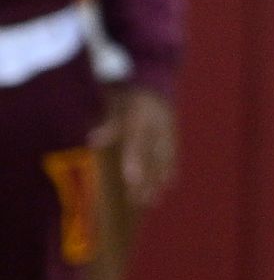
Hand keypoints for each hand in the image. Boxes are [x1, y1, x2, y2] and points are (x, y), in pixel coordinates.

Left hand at [100, 87, 172, 210]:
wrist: (156, 79)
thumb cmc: (128, 92)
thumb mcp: (115, 103)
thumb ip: (108, 124)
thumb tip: (93, 140)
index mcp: (142, 115)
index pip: (139, 142)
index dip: (136, 161)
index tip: (132, 181)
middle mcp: (158, 125)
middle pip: (154, 156)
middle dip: (148, 179)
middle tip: (140, 200)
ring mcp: (169, 130)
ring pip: (165, 159)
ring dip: (159, 180)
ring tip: (153, 200)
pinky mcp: (173, 134)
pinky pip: (172, 155)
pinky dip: (169, 170)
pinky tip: (166, 184)